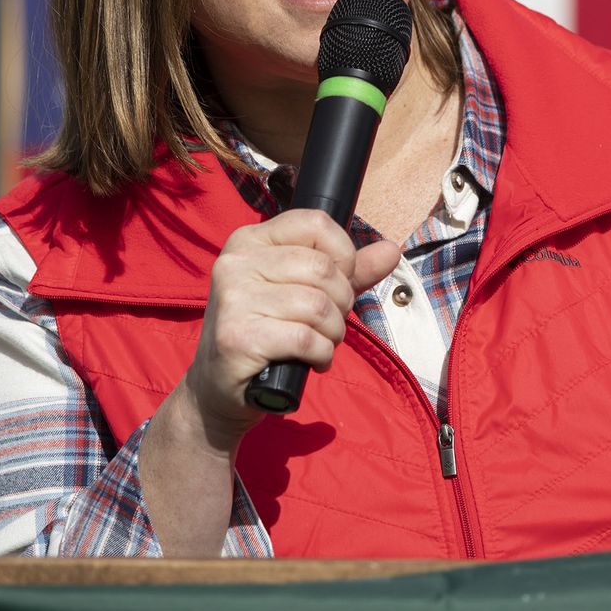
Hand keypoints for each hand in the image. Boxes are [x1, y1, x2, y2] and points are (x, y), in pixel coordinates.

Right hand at [177, 209, 399, 445]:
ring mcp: (233, 299)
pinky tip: (311, 360)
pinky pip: (305, 338)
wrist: (218, 387)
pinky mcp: (237, 337)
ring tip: (319, 344)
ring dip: (333, 333)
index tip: (339, 282)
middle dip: (341, 303)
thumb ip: (349, 271)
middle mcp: (237, 262)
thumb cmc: (266, 333)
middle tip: (328, 324)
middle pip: (322, 268)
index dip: (343, 255)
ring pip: (318, 306)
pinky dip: (321, 354)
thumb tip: (391, 250)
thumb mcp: (305, 292)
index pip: (316, 223)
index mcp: (250, 240)